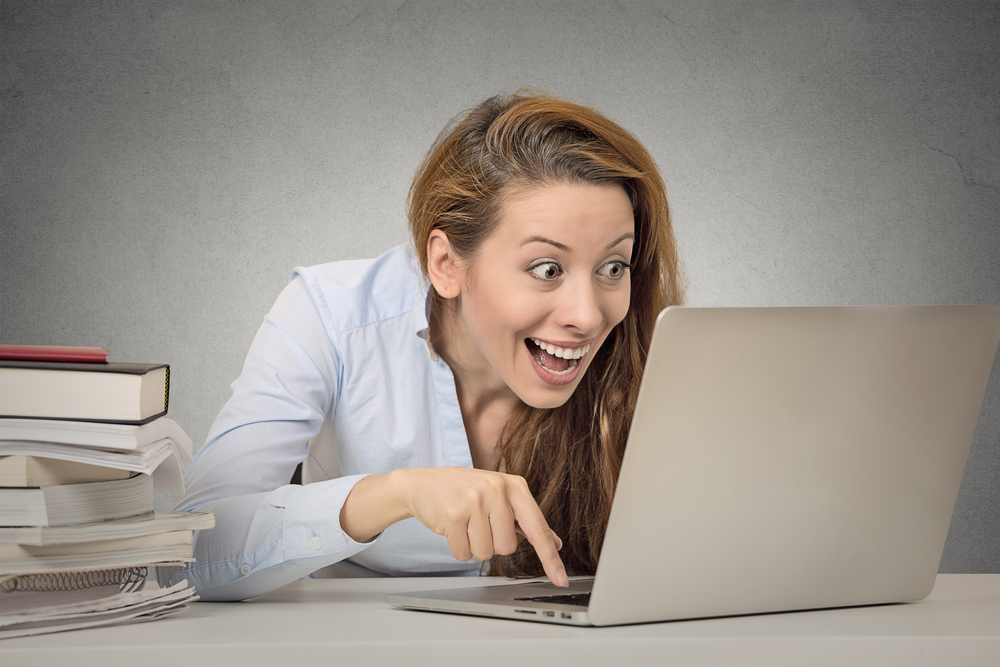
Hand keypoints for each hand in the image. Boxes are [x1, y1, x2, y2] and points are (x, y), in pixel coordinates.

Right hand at [341, 467, 567, 586]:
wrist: (423, 483)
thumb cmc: (465, 491)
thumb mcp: (500, 497)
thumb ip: (527, 520)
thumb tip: (554, 542)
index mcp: (514, 485)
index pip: (537, 528)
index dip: (550, 558)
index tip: (560, 580)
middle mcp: (496, 489)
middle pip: (508, 547)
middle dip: (492, 543)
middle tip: (479, 523)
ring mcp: (474, 501)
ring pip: (486, 553)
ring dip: (474, 546)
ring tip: (465, 524)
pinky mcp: (453, 515)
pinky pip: (464, 554)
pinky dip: (458, 548)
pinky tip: (452, 528)